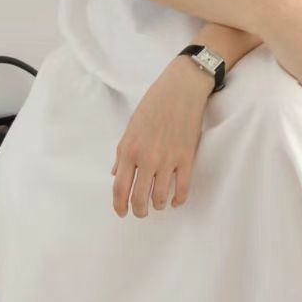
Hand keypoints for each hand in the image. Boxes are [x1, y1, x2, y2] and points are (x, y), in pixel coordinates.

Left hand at [109, 57, 214, 217]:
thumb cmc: (154, 105)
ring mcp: (168, 160)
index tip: (122, 212)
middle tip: (140, 212)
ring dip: (157, 205)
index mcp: (129, 150)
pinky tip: (175, 200)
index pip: (119, 187)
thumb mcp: (131, 127)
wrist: (181, 89)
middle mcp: (146, 158)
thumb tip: (115, 174)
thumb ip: (122, 153)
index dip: (119, 205)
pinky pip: (182, 189)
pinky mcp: (187, 158)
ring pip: (160, 197)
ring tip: (158, 204)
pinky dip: (178, 199)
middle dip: (138, 210)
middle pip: (139, 198)